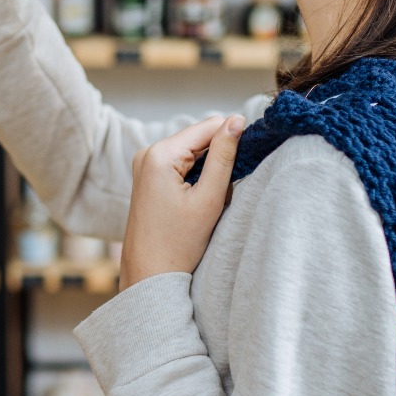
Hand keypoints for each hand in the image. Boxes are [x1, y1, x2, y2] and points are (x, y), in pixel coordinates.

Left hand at [120, 114, 245, 287]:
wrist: (148, 275)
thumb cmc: (178, 244)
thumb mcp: (209, 198)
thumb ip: (224, 156)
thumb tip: (237, 120)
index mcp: (160, 154)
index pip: (209, 126)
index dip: (234, 137)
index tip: (251, 159)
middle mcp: (148, 152)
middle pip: (199, 137)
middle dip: (220, 154)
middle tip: (231, 184)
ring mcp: (145, 163)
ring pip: (192, 150)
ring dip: (209, 166)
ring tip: (214, 196)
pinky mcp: (147, 175)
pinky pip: (181, 162)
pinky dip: (197, 173)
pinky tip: (200, 197)